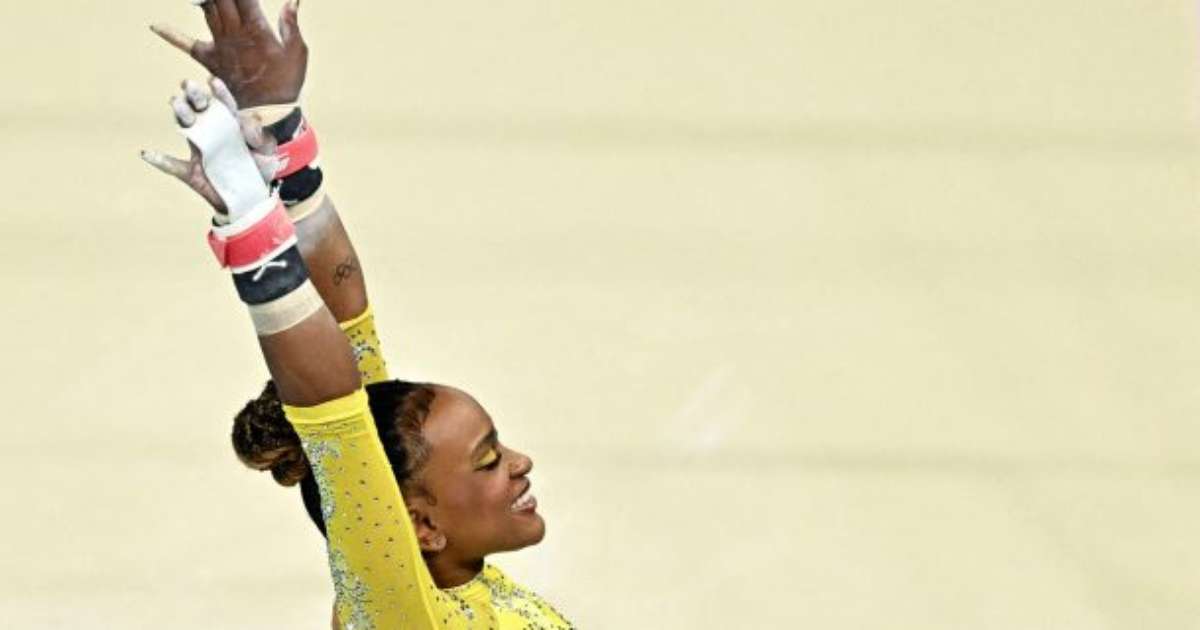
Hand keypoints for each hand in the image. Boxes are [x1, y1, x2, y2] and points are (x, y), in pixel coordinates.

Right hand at [141, 78, 278, 213]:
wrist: (249, 199)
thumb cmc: (258, 172)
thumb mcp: (267, 154)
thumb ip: (259, 137)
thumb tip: (246, 121)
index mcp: (232, 127)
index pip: (225, 106)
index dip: (220, 93)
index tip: (213, 81)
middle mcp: (213, 133)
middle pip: (202, 110)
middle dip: (195, 96)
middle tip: (189, 84)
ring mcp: (200, 151)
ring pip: (186, 129)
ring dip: (180, 115)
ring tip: (175, 101)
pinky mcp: (191, 172)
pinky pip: (172, 166)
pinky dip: (159, 160)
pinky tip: (147, 154)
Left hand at [151, 0, 307, 107]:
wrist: (267, 112)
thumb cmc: (286, 82)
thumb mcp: (296, 52)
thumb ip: (291, 23)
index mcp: (256, 28)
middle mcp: (234, 33)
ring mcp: (219, 45)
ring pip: (207, 11)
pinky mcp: (209, 59)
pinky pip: (186, 44)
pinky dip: (171, 34)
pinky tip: (156, 26)